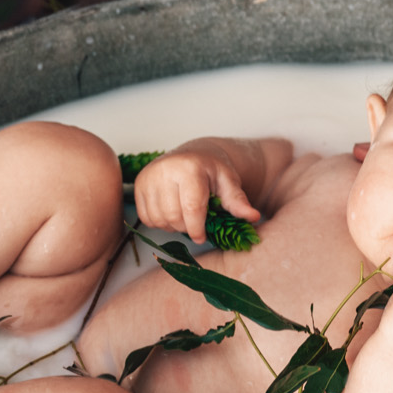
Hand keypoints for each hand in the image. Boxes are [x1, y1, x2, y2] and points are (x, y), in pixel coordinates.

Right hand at [134, 141, 259, 244]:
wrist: (193, 155)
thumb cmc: (212, 170)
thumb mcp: (229, 182)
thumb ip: (238, 201)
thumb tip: (253, 216)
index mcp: (190, 167)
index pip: (191, 208)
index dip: (197, 228)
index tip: (202, 237)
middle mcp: (165, 169)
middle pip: (173, 216)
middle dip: (186, 227)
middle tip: (195, 223)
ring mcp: (149, 176)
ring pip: (158, 218)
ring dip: (172, 226)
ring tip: (184, 216)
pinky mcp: (138, 184)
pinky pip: (145, 216)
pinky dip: (159, 222)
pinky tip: (171, 212)